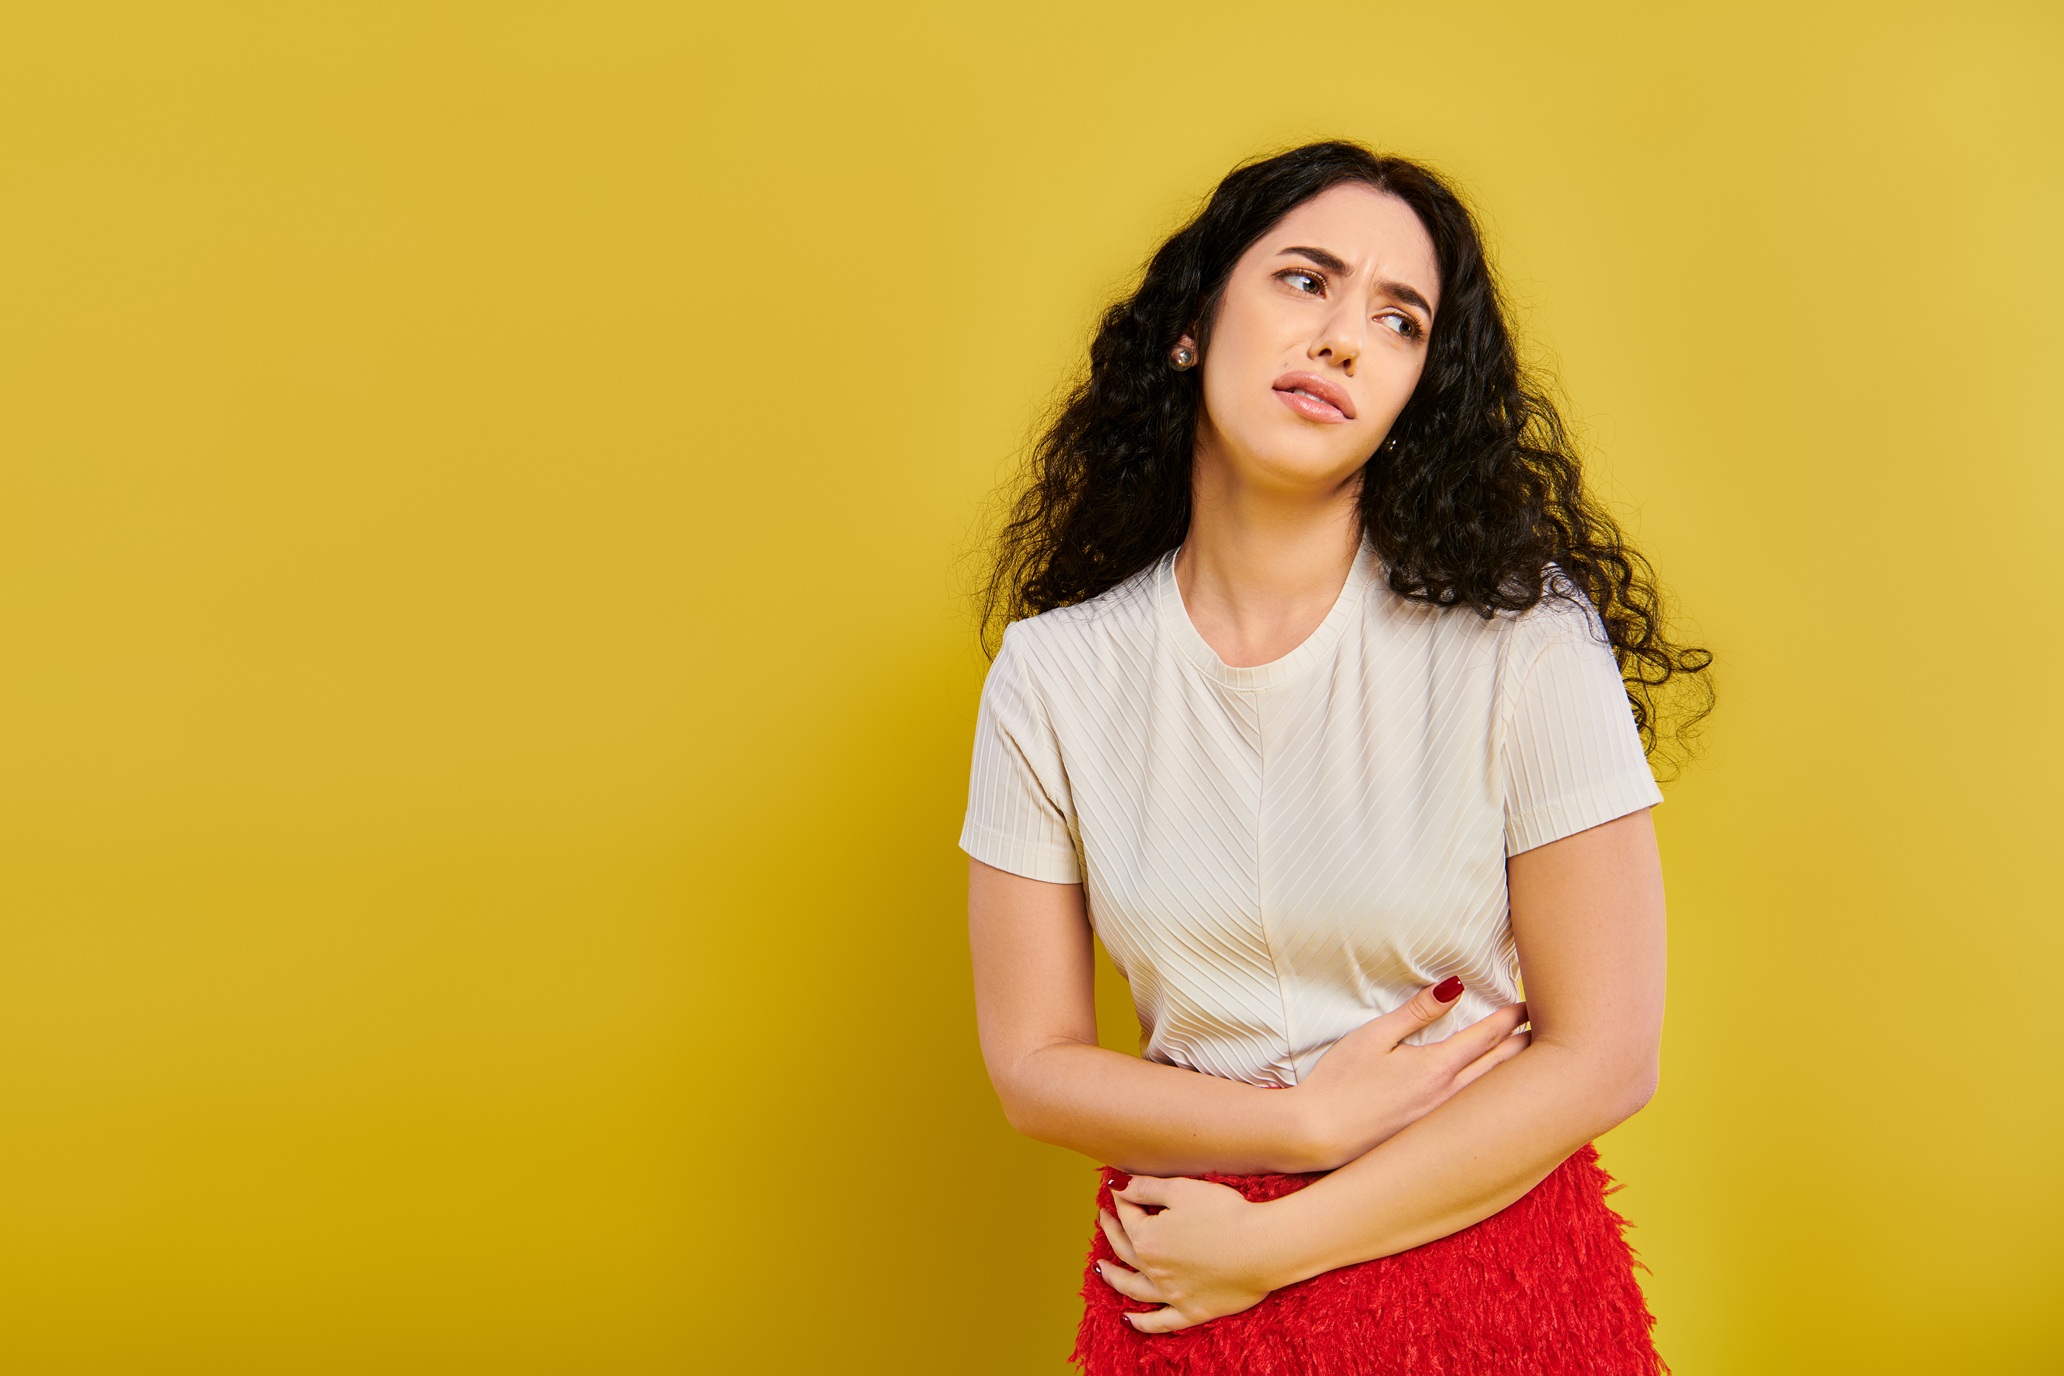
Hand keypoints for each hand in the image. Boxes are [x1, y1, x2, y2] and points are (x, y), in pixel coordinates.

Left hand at [1095, 1175, 1279, 1333]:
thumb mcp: (1181, 1190)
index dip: (1123, 1199)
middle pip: (1124, 1250)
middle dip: (1111, 1231)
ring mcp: (1171, 1294)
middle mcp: (1153, 1269)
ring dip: (1113, 1277)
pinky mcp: (1192, 1311)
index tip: (1120, 1189)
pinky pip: (1159, 1322)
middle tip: (1104, 1219)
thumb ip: (1145, 1188)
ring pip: (1133, 1288)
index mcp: (1147, 1238)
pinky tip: (1128, 1319)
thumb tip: (1118, 1186)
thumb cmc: (1225, 1213)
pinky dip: (1141, 1322)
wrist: (1263, 1248)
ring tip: (1101, 1270)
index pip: (1127, 1215)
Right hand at [1291, 979, 1528, 1168]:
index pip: (1486, 1037)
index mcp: (1437, 1068)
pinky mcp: (1432, 1136)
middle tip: (1547, 1030)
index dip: (1510, 1018)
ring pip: (1493, 1092)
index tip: (1530, 1004)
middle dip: (1525, 1046)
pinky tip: (1496, 1098)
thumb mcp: (1374, 1036)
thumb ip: (1416, 1012)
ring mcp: (1443, 1121)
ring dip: (1516, 1073)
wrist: (1318, 1135)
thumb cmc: (1340, 1082)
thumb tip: (1454, 987)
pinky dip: (1495, 1097)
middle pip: (1501, 1067)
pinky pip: (1476, 1111)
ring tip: (1533, 1061)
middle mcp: (1450, 1097)